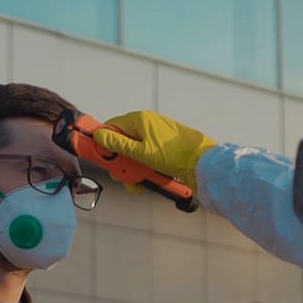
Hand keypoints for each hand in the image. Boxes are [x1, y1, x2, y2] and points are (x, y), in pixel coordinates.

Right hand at [92, 111, 216, 191]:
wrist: (203, 164)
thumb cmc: (176, 155)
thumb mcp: (140, 153)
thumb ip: (117, 145)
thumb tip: (99, 136)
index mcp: (140, 120)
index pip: (111, 127)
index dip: (103, 143)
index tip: (99, 156)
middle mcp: (147, 126)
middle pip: (122, 144)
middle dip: (121, 163)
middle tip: (123, 175)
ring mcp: (155, 138)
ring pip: (134, 154)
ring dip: (133, 171)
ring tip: (139, 182)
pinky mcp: (163, 149)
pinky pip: (147, 159)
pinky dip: (145, 170)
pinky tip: (149, 180)